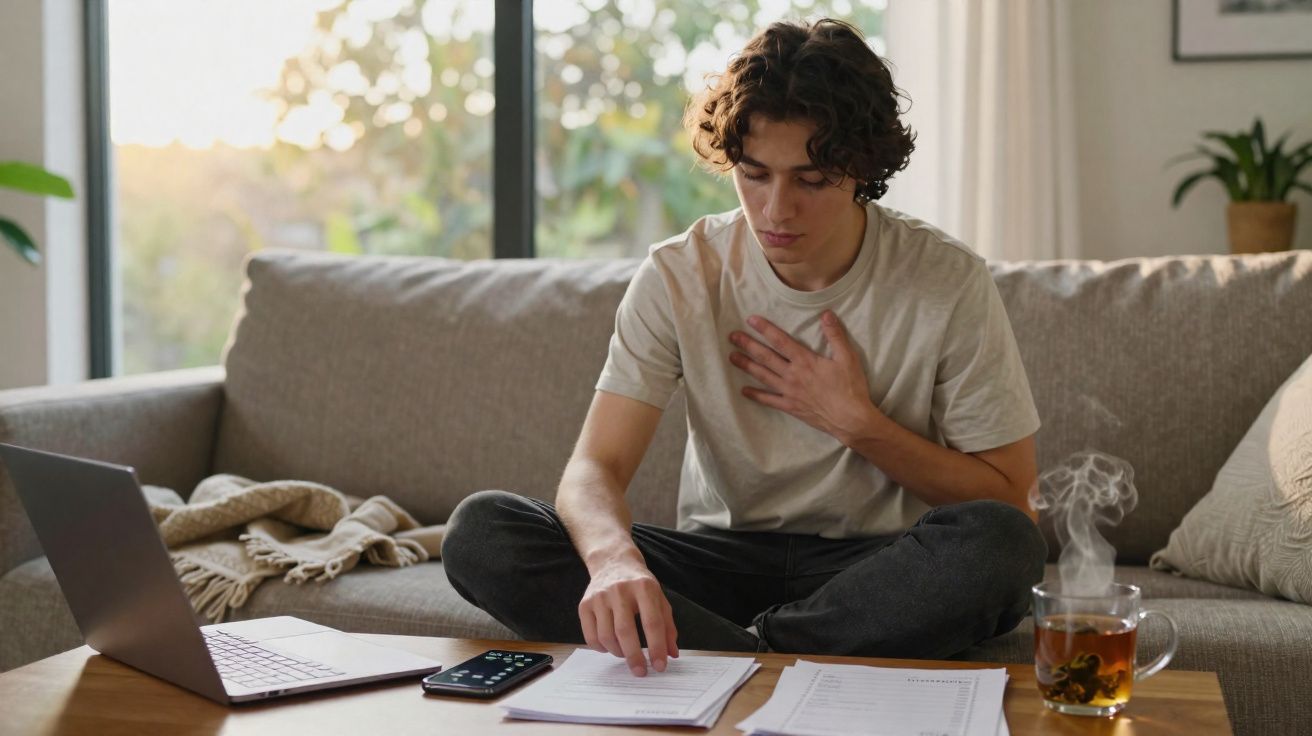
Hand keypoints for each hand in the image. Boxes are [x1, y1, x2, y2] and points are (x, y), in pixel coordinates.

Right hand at [578, 554, 678, 675]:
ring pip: (606, 636)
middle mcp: (619, 590)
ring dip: (618, 653)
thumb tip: (671, 654)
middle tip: (641, 672)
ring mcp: (599, 597)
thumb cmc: (640, 585)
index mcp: (644, 587)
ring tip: (626, 655)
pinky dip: (601, 648)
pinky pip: (590, 636)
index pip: (652, 622)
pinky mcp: (584, 604)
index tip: (659, 666)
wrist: (613, 562)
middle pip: (625, 631)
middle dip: (634, 657)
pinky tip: (611, 647)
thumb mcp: (660, 599)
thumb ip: (668, 626)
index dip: (657, 647)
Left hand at [729, 310, 881, 444]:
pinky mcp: (790, 407)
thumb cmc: (851, 388)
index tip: (750, 320)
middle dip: (748, 345)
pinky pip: (768, 400)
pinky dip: (755, 395)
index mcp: (805, 361)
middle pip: (765, 357)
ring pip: (763, 376)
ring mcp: (789, 392)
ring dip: (746, 365)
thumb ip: (835, 335)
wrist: (850, 419)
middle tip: (732, 337)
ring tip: (731, 357)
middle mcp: (793, 375)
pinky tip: (743, 391)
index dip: (765, 329)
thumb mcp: (848, 358)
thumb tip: (826, 314)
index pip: (780, 340)